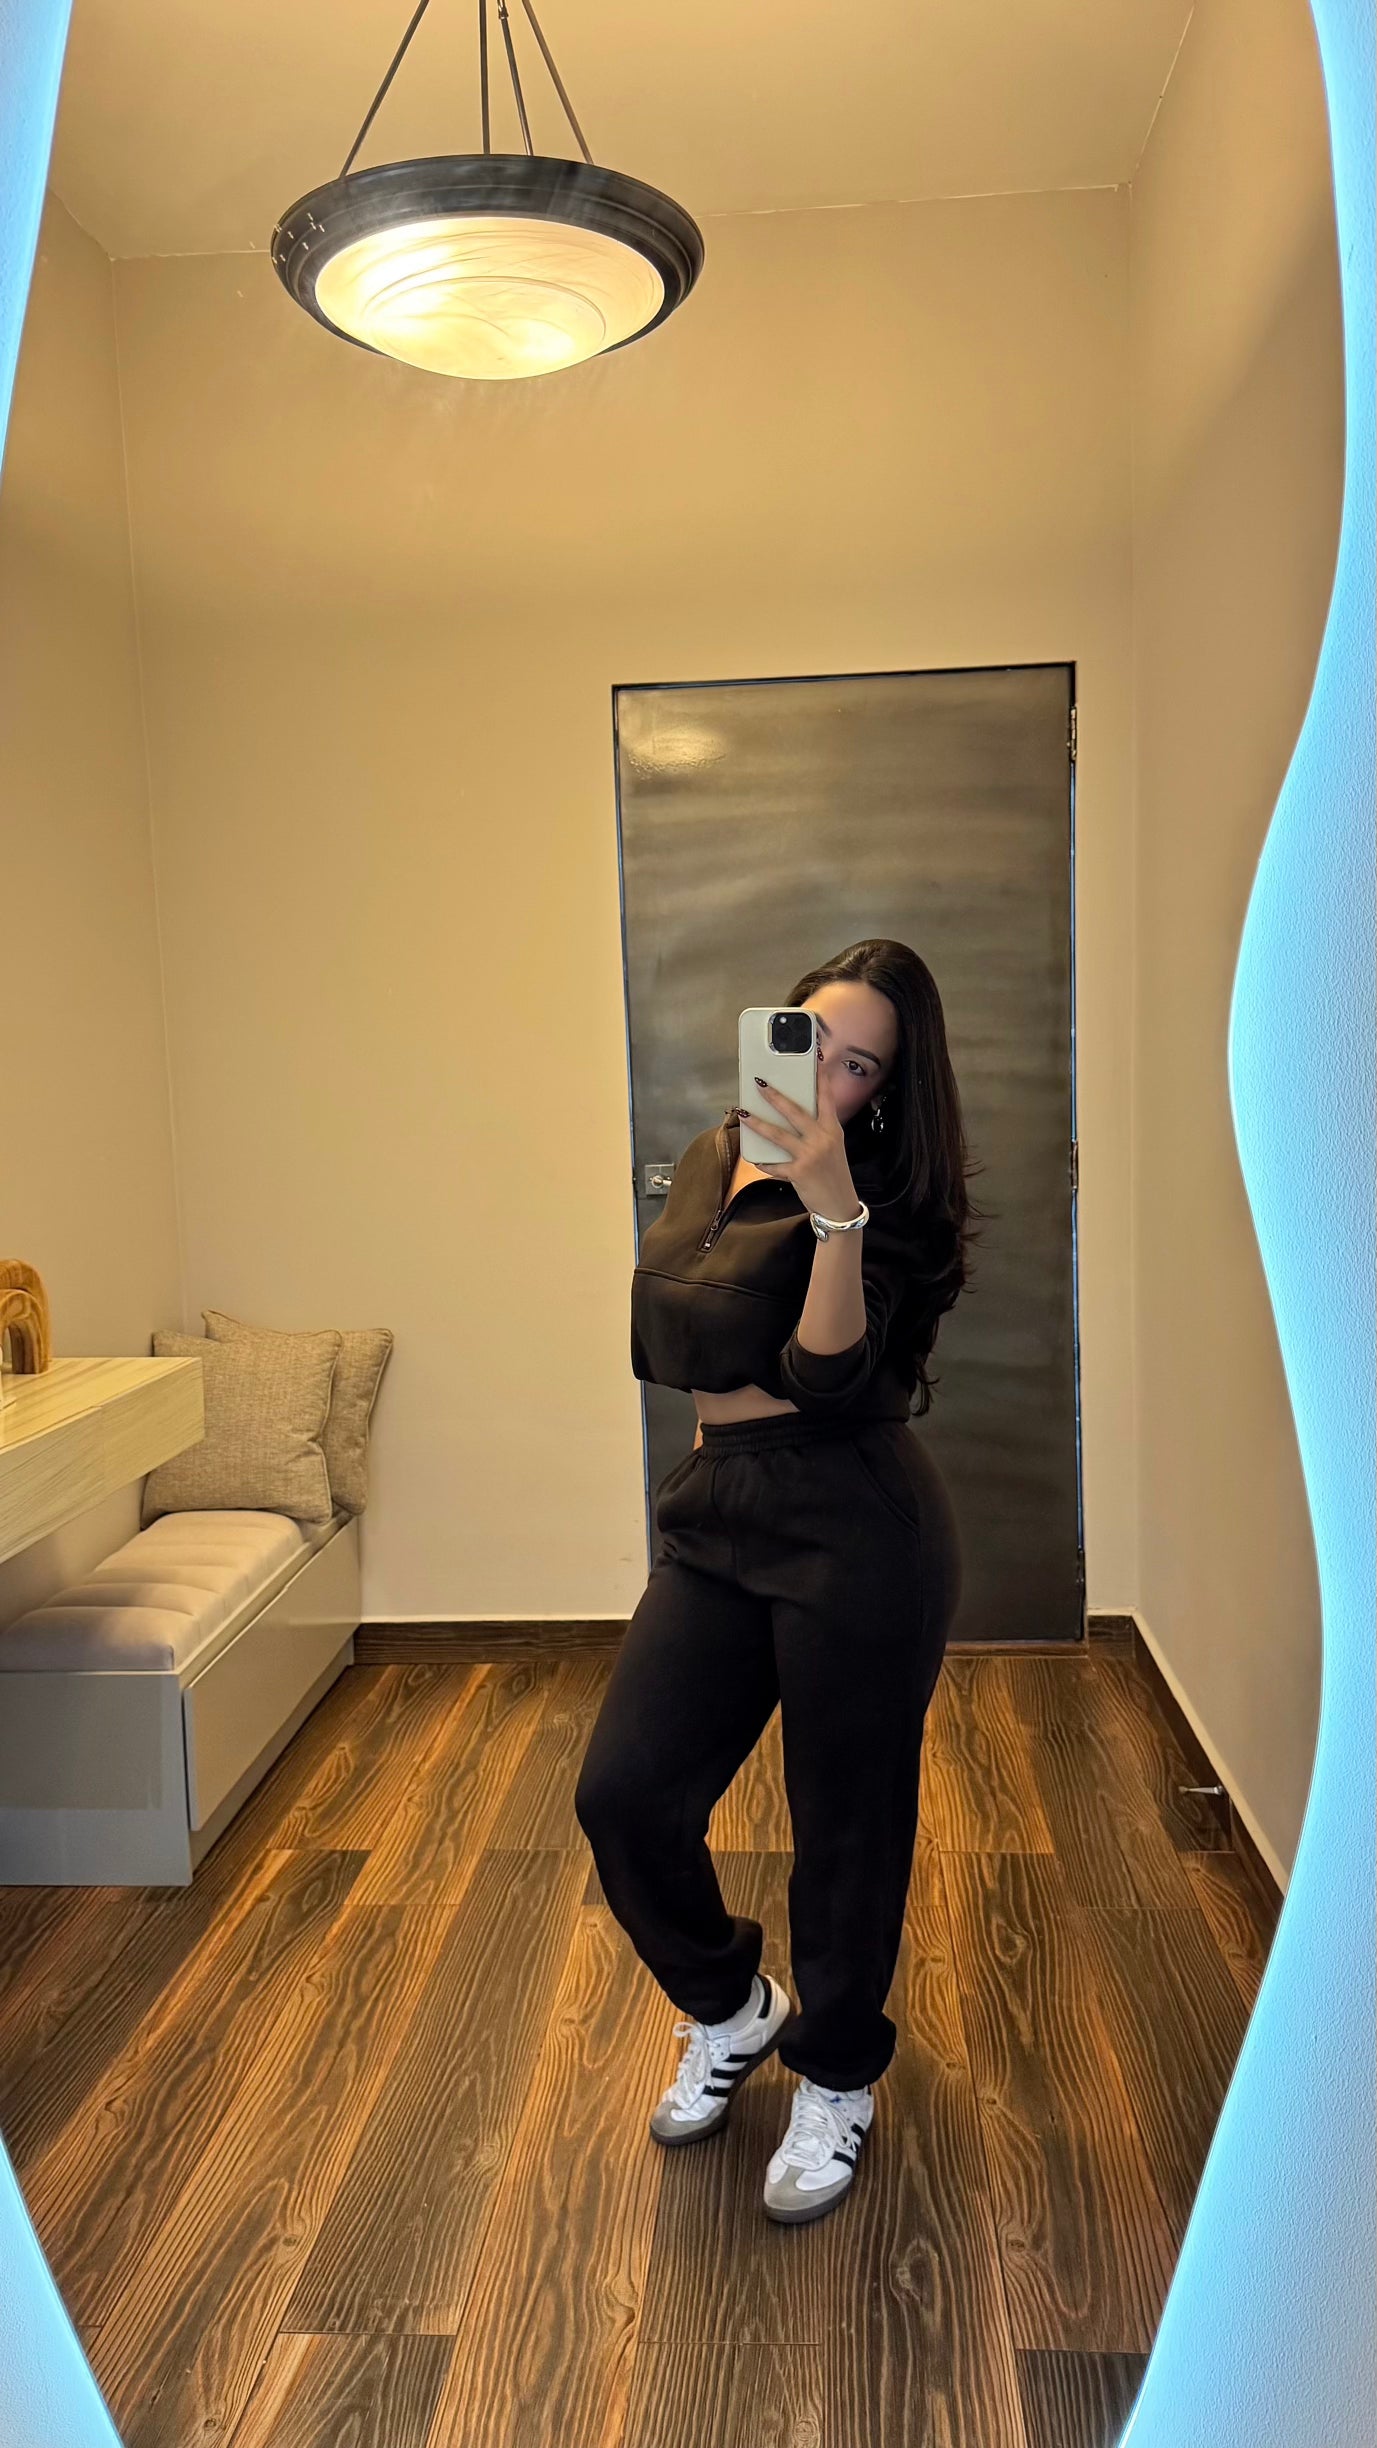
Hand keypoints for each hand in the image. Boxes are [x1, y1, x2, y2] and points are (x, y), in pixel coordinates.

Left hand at [740, 1064, 862, 1219]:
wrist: (840, 1204)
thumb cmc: (833, 1173)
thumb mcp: (832, 1146)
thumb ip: (817, 1130)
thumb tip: (791, 1116)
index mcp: (832, 1129)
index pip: (826, 1098)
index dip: (820, 1078)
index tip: (815, 1059)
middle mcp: (822, 1139)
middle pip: (795, 1112)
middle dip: (775, 1097)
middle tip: (760, 1084)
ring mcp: (810, 1155)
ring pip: (779, 1135)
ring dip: (758, 1123)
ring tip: (744, 1113)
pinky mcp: (799, 1172)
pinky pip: (775, 1164)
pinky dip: (764, 1162)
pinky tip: (755, 1158)